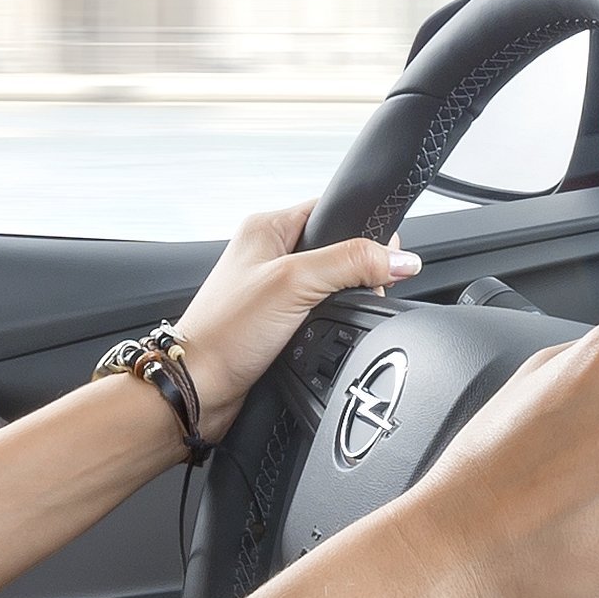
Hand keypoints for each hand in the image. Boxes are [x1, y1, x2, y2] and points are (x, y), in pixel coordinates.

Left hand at [172, 201, 417, 433]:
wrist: (198, 389)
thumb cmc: (224, 332)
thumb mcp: (295, 283)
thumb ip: (351, 263)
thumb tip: (400, 259)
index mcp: (268, 227)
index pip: (333, 209)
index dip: (365, 230)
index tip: (386, 255)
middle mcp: (269, 254)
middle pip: (338, 248)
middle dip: (358, 272)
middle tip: (355, 295)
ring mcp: (274, 290)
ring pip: (333, 285)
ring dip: (345, 302)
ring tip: (333, 317)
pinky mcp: (278, 322)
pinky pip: (322, 314)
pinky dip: (332, 324)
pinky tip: (326, 334)